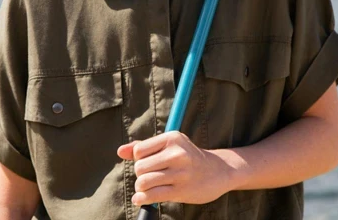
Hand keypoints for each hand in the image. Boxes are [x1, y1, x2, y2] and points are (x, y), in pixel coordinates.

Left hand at [116, 131, 234, 205]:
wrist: (218, 172)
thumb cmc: (187, 157)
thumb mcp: (169, 145)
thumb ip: (143, 147)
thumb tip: (120, 151)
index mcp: (172, 138)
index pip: (139, 151)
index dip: (139, 159)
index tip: (149, 163)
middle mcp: (177, 153)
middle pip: (139, 167)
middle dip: (140, 175)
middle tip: (150, 176)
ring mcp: (180, 173)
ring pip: (143, 182)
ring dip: (141, 188)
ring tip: (147, 188)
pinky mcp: (181, 190)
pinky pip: (151, 196)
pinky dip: (141, 199)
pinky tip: (141, 198)